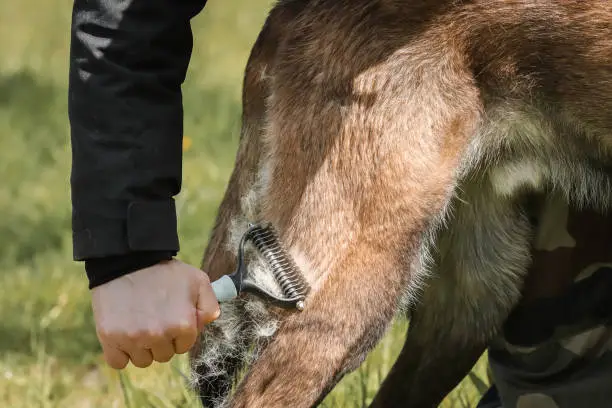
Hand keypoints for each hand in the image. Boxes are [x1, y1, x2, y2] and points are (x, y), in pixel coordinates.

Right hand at [91, 259, 219, 368]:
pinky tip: (124, 334)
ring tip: (139, 323)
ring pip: (142, 361)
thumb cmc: (164, 271)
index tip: (170, 317)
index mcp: (183, 324)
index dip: (178, 332)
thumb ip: (209, 305)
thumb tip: (206, 324)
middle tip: (154, 317)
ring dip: (142, 348)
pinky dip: (120, 353)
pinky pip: (118, 362)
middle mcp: (159, 335)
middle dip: (162, 341)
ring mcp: (133, 338)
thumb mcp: (197, 281)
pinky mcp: (109, 338)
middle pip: (164, 356)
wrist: (128, 260)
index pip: (184, 346)